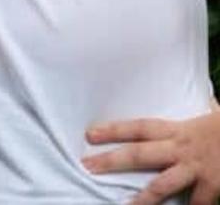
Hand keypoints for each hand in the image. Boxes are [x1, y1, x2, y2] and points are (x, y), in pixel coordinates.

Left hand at [83, 109, 219, 204]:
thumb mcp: (211, 115)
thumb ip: (198, 115)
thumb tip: (203, 102)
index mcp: (178, 130)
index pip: (139, 127)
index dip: (114, 129)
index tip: (90, 134)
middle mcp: (181, 148)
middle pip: (140, 153)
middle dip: (112, 160)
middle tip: (88, 166)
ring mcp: (196, 168)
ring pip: (163, 184)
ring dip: (143, 197)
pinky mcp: (213, 185)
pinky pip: (197, 203)